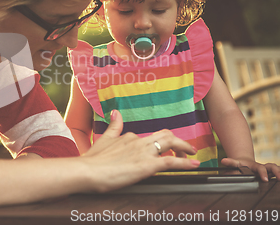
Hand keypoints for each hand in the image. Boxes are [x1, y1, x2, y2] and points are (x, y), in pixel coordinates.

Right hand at [81, 110, 199, 192]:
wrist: (87, 170)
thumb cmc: (92, 160)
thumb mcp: (103, 140)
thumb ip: (113, 127)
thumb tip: (116, 112)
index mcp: (128, 137)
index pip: (148, 137)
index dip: (158, 142)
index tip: (164, 148)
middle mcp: (138, 141)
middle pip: (165, 135)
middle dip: (178, 141)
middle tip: (187, 148)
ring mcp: (144, 153)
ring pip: (171, 143)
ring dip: (184, 147)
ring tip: (192, 154)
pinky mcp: (148, 166)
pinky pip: (171, 161)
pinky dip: (185, 163)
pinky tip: (195, 165)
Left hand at [221, 158, 279, 181]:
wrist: (245, 162)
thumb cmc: (240, 164)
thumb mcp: (235, 163)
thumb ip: (230, 163)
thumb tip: (223, 161)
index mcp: (255, 165)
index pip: (260, 168)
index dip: (263, 173)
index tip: (265, 179)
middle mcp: (263, 167)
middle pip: (272, 167)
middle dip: (276, 172)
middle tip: (279, 178)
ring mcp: (267, 170)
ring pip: (276, 169)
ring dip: (279, 173)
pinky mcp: (269, 174)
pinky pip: (276, 173)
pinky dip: (278, 174)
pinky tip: (279, 181)